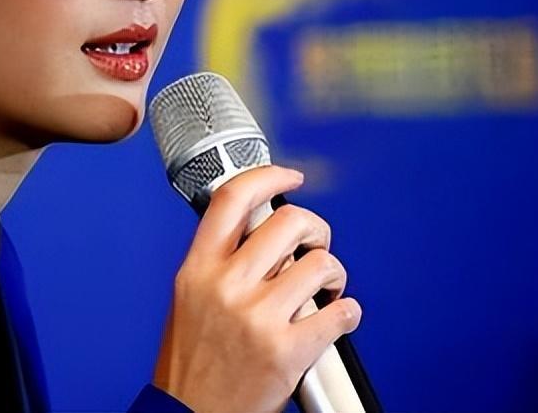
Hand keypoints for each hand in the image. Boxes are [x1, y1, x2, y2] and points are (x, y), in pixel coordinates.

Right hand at [151, 165, 361, 412]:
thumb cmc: (192, 361)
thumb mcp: (188, 298)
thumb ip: (218, 262)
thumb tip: (261, 230)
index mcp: (197, 268)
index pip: (233, 199)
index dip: (268, 177)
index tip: (290, 176)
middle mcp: (227, 285)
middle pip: (289, 222)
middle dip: (316, 229)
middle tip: (317, 244)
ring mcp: (258, 317)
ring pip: (321, 265)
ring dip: (334, 275)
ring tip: (326, 290)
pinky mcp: (287, 350)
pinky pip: (340, 314)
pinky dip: (349, 314)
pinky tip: (338, 318)